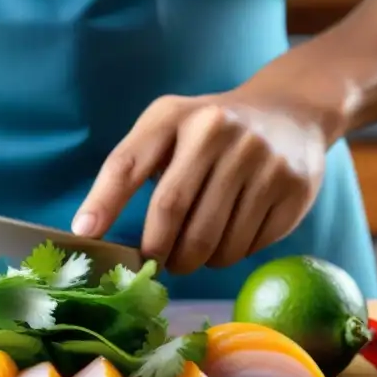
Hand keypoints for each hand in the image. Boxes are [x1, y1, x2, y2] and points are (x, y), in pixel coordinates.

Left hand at [72, 90, 329, 274]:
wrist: (291, 113)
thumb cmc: (211, 132)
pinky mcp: (291, 188)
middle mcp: (217, 130)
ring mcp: (260, 159)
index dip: (103, 202)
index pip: (128, 163)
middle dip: (157, 251)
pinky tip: (230, 237)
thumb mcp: (170, 127)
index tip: (85, 234)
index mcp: (175, 115)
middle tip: (156, 263)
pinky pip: (248, 246)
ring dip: (195, 260)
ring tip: (194, 252)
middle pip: (171, 211)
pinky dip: (230, 255)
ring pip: (213, 240)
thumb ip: (134, 167)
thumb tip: (93, 231)